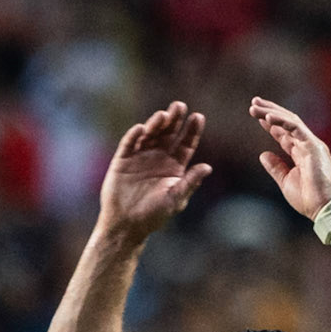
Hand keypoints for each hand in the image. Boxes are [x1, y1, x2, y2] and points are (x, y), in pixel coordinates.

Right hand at [99, 102, 210, 242]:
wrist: (127, 225)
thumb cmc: (154, 215)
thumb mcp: (175, 199)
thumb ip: (190, 182)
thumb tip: (208, 167)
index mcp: (175, 166)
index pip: (186, 144)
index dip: (192, 130)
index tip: (198, 117)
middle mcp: (159, 157)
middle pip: (169, 132)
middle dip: (175, 119)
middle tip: (180, 106)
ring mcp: (140, 156)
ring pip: (150, 133)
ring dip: (156, 123)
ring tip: (163, 116)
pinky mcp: (123, 159)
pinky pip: (129, 143)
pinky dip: (134, 135)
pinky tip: (141, 129)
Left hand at [251, 97, 330, 220]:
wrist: (325, 208)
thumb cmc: (309, 199)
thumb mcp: (286, 181)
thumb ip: (276, 167)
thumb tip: (263, 155)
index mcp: (301, 153)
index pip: (284, 133)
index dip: (270, 123)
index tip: (257, 115)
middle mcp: (307, 144)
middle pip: (286, 122)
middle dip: (270, 111)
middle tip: (254, 103)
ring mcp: (311, 143)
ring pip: (289, 121)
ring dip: (271, 112)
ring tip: (255, 106)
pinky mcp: (313, 146)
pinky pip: (296, 128)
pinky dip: (282, 121)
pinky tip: (268, 117)